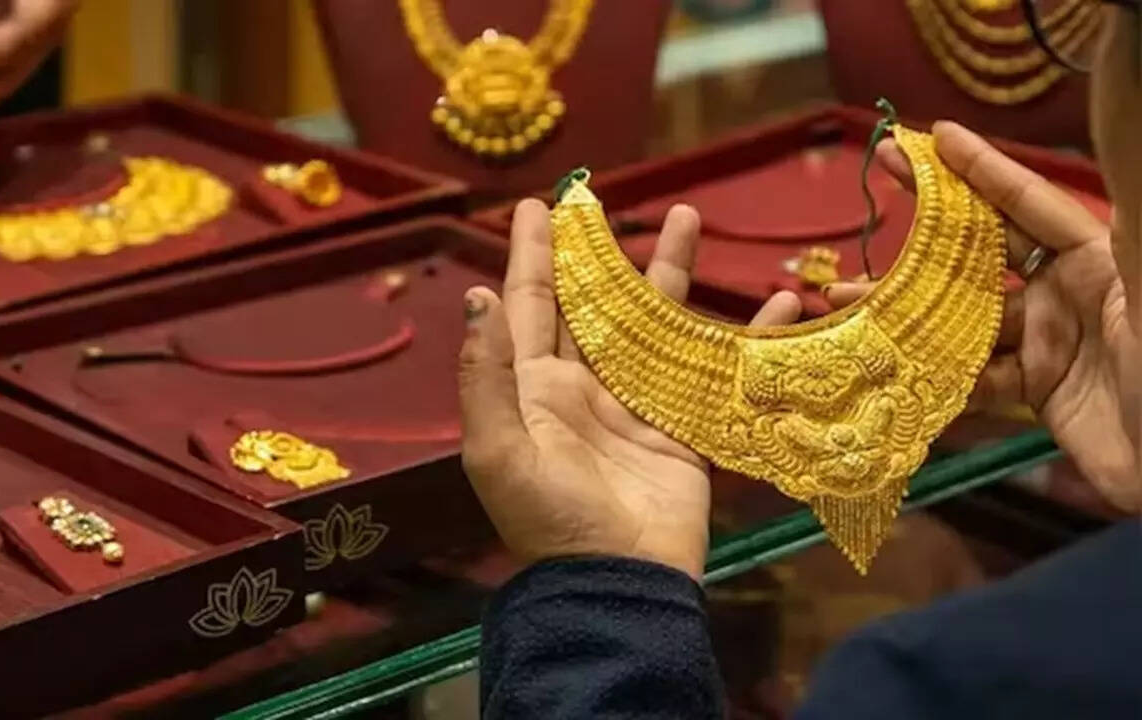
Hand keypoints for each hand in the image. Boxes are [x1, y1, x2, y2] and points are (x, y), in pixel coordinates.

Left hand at [458, 199, 802, 579]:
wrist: (616, 583)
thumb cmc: (549, 518)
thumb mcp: (499, 448)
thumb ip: (487, 374)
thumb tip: (478, 296)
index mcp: (533, 387)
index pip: (531, 304)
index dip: (532, 255)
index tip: (537, 205)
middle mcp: (582, 386)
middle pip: (594, 302)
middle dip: (599, 251)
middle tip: (604, 198)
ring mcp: (635, 404)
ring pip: (654, 322)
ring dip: (669, 272)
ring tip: (687, 217)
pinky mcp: (684, 427)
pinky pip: (711, 367)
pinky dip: (743, 334)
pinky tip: (775, 302)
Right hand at [826, 121, 1140, 512]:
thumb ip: (1127, 221)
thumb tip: (1124, 109)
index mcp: (1096, 260)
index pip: (1029, 203)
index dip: (981, 168)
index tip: (932, 138)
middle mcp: (1065, 293)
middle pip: (984, 250)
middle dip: (928, 225)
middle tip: (877, 192)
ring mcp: (1047, 343)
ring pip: (964, 317)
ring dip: (906, 309)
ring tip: (846, 298)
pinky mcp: (1036, 390)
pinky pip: (972, 374)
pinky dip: (930, 369)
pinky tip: (885, 362)